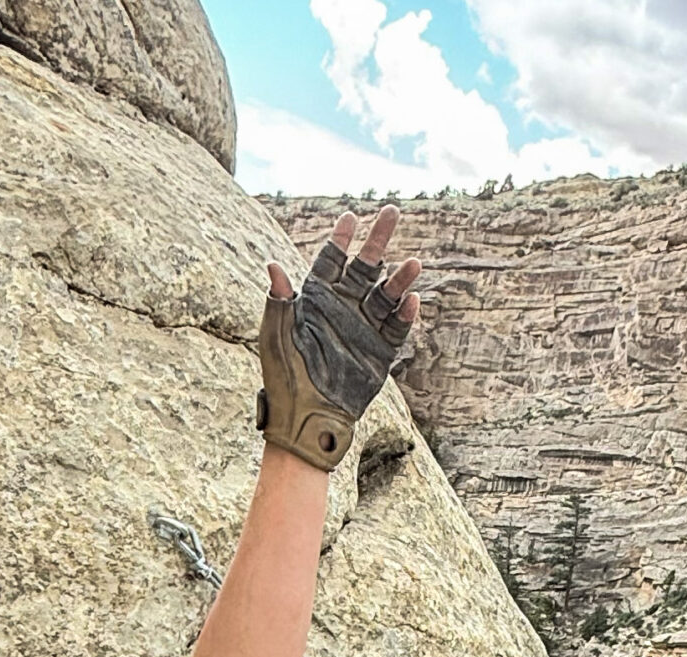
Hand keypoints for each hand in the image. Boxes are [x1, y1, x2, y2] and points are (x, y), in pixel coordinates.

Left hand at [257, 204, 422, 471]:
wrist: (305, 416)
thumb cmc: (284, 376)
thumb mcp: (276, 334)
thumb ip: (279, 300)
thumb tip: (273, 265)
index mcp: (317, 299)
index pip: (331, 260)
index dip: (341, 238)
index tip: (351, 216)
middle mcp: (343, 308)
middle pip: (365, 266)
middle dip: (378, 239)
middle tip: (392, 211)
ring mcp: (363, 329)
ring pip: (385, 294)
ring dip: (399, 278)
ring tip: (413, 264)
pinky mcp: (379, 352)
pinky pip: (396, 328)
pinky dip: (405, 316)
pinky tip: (411, 301)